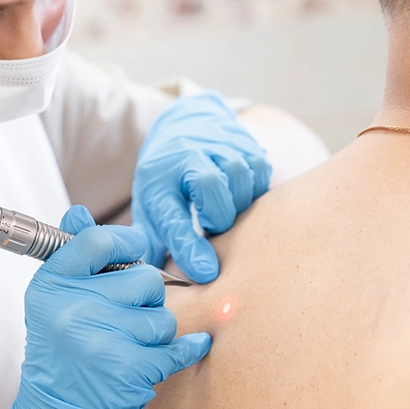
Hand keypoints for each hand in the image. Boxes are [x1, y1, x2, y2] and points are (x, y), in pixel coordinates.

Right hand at [0, 206, 210, 408]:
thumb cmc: (61, 347)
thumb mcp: (54, 297)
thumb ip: (73, 254)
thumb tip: (79, 212)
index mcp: (52, 283)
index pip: (98, 240)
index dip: (126, 242)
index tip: (134, 250)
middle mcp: (71, 308)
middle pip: (143, 279)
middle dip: (145, 298)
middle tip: (124, 314)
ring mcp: (98, 338)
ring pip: (162, 316)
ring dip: (156, 330)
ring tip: (131, 342)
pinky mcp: (126, 369)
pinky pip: (175, 347)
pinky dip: (186, 349)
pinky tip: (185, 348)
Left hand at [131, 91, 271, 282]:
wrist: (183, 125)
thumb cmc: (166, 178)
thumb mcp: (149, 205)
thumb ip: (152, 241)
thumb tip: (155, 284)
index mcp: (157, 178)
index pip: (172, 215)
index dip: (188, 246)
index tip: (205, 273)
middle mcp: (186, 156)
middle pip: (210, 184)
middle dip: (218, 216)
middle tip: (214, 228)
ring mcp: (217, 145)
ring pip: (239, 175)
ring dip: (238, 204)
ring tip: (227, 212)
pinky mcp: (246, 143)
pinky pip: (260, 170)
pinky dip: (256, 190)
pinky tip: (241, 197)